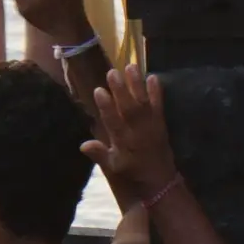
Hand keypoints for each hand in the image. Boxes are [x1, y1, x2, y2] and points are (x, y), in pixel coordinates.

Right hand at [85, 65, 176, 191]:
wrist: (159, 177)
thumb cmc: (132, 170)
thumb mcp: (113, 166)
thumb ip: (99, 154)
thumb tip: (83, 145)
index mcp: (123, 141)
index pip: (113, 121)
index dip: (106, 106)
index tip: (98, 91)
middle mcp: (137, 131)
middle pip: (128, 107)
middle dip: (121, 90)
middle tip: (112, 72)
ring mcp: (150, 125)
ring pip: (143, 102)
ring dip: (137, 84)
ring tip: (131, 66)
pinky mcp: (160, 122)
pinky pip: (158, 105)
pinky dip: (156, 91)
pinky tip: (153, 77)